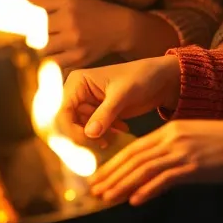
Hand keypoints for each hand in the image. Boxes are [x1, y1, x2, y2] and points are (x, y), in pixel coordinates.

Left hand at [30, 0, 136, 69]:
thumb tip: (20, 3)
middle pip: (34, 28)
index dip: (20, 10)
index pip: (34, 5)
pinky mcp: (78, 57)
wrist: (119, 28)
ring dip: (38, 46)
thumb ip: (48, 1)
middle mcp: (70, 20)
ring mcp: (74, 40)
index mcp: (67, 1)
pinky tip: (53, 53)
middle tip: (28, 33)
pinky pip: (53, 61)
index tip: (12, 14)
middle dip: (29, 31)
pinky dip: (49, 58)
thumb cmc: (91, 11)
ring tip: (42, 43)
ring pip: (41, 47)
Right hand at [61, 56, 181, 139]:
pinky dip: (105, 135)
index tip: (88, 143)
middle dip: (85, 136)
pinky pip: (92, 131)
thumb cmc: (140, 78)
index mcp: (77, 81)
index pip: (63, 111)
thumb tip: (89, 134)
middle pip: (69, 123)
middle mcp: (77, 93)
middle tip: (105, 143)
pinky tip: (121, 130)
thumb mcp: (122, 95)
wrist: (159, 80)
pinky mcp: (97, 114)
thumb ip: (105, 114)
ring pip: (81, 129)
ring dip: (97, 137)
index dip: (70, 130)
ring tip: (117, 135)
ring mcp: (87, 104)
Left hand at [90, 120, 222, 204]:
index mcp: (168, 131)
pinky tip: (134, 200)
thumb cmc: (220, 143)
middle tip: (94, 190)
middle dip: (112, 175)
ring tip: (106, 197)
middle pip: (134, 159)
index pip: (134, 148)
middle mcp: (171, 139)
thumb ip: (169, 149)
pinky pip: (165, 180)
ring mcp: (181, 153)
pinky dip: (148, 190)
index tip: (99, 176)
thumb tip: (148, 168)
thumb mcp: (190, 139)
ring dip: (122, 185)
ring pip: (144, 169)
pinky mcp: (193, 167)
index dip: (114, 163)